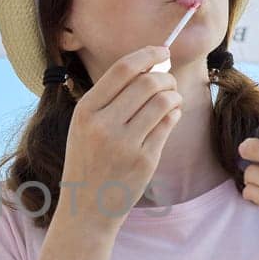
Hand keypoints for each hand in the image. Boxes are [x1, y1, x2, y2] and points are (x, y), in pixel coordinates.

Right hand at [60, 45, 182, 225]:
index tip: (162, 51)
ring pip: (163, 101)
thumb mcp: (84, 126)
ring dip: (173, 95)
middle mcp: (103, 125)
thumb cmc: (88, 161)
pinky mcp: (144, 161)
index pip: (123, 69)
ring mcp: (125, 144)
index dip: (148, 54)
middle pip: (147, 82)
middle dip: (165, 77)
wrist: (87, 208)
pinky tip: (171, 116)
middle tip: (168, 82)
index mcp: (85, 111)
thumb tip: (148, 66)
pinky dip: (174, 115)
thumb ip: (109, 98)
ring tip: (172, 99)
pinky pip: (168, 125)